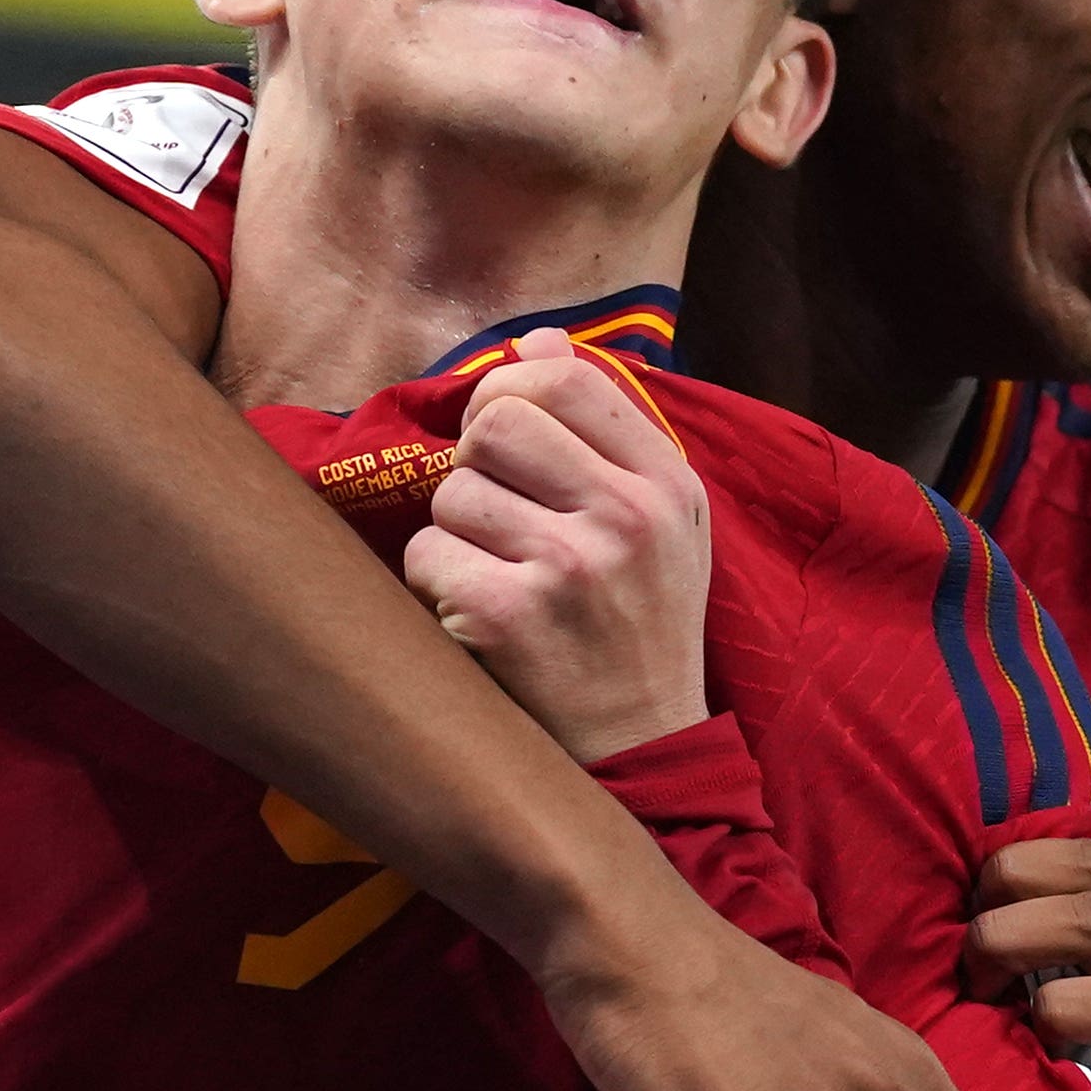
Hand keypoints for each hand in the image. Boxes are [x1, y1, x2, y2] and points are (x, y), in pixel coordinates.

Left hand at [402, 333, 710, 765]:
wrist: (643, 753)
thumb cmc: (641, 628)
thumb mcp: (660, 525)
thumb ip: (606, 427)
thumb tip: (539, 337)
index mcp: (665, 484)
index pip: (567, 376)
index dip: (510, 387)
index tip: (500, 427)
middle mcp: (625, 517)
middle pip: (497, 421)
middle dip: (476, 459)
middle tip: (492, 507)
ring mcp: (566, 567)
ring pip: (452, 490)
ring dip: (455, 531)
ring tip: (495, 572)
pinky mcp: (506, 617)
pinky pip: (425, 553)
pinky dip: (434, 584)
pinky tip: (475, 614)